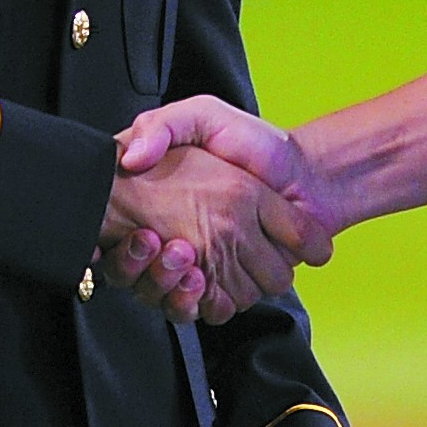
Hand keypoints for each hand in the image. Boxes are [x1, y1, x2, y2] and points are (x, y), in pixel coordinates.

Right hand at [103, 97, 337, 316]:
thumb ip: (162, 126)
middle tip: (155, 241)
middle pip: (142, 276)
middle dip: (145, 265)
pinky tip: (200, 280)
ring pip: (169, 297)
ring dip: (167, 283)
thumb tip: (131, 159)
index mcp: (164, 208)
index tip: (132, 231)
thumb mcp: (203, 116)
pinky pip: (205, 310)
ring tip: (181, 255)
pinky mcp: (231, 289)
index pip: (118, 242)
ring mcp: (205, 269)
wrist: (307, 174)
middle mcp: (178, 242)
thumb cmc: (254, 143)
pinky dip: (199, 302)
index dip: (119, 248)